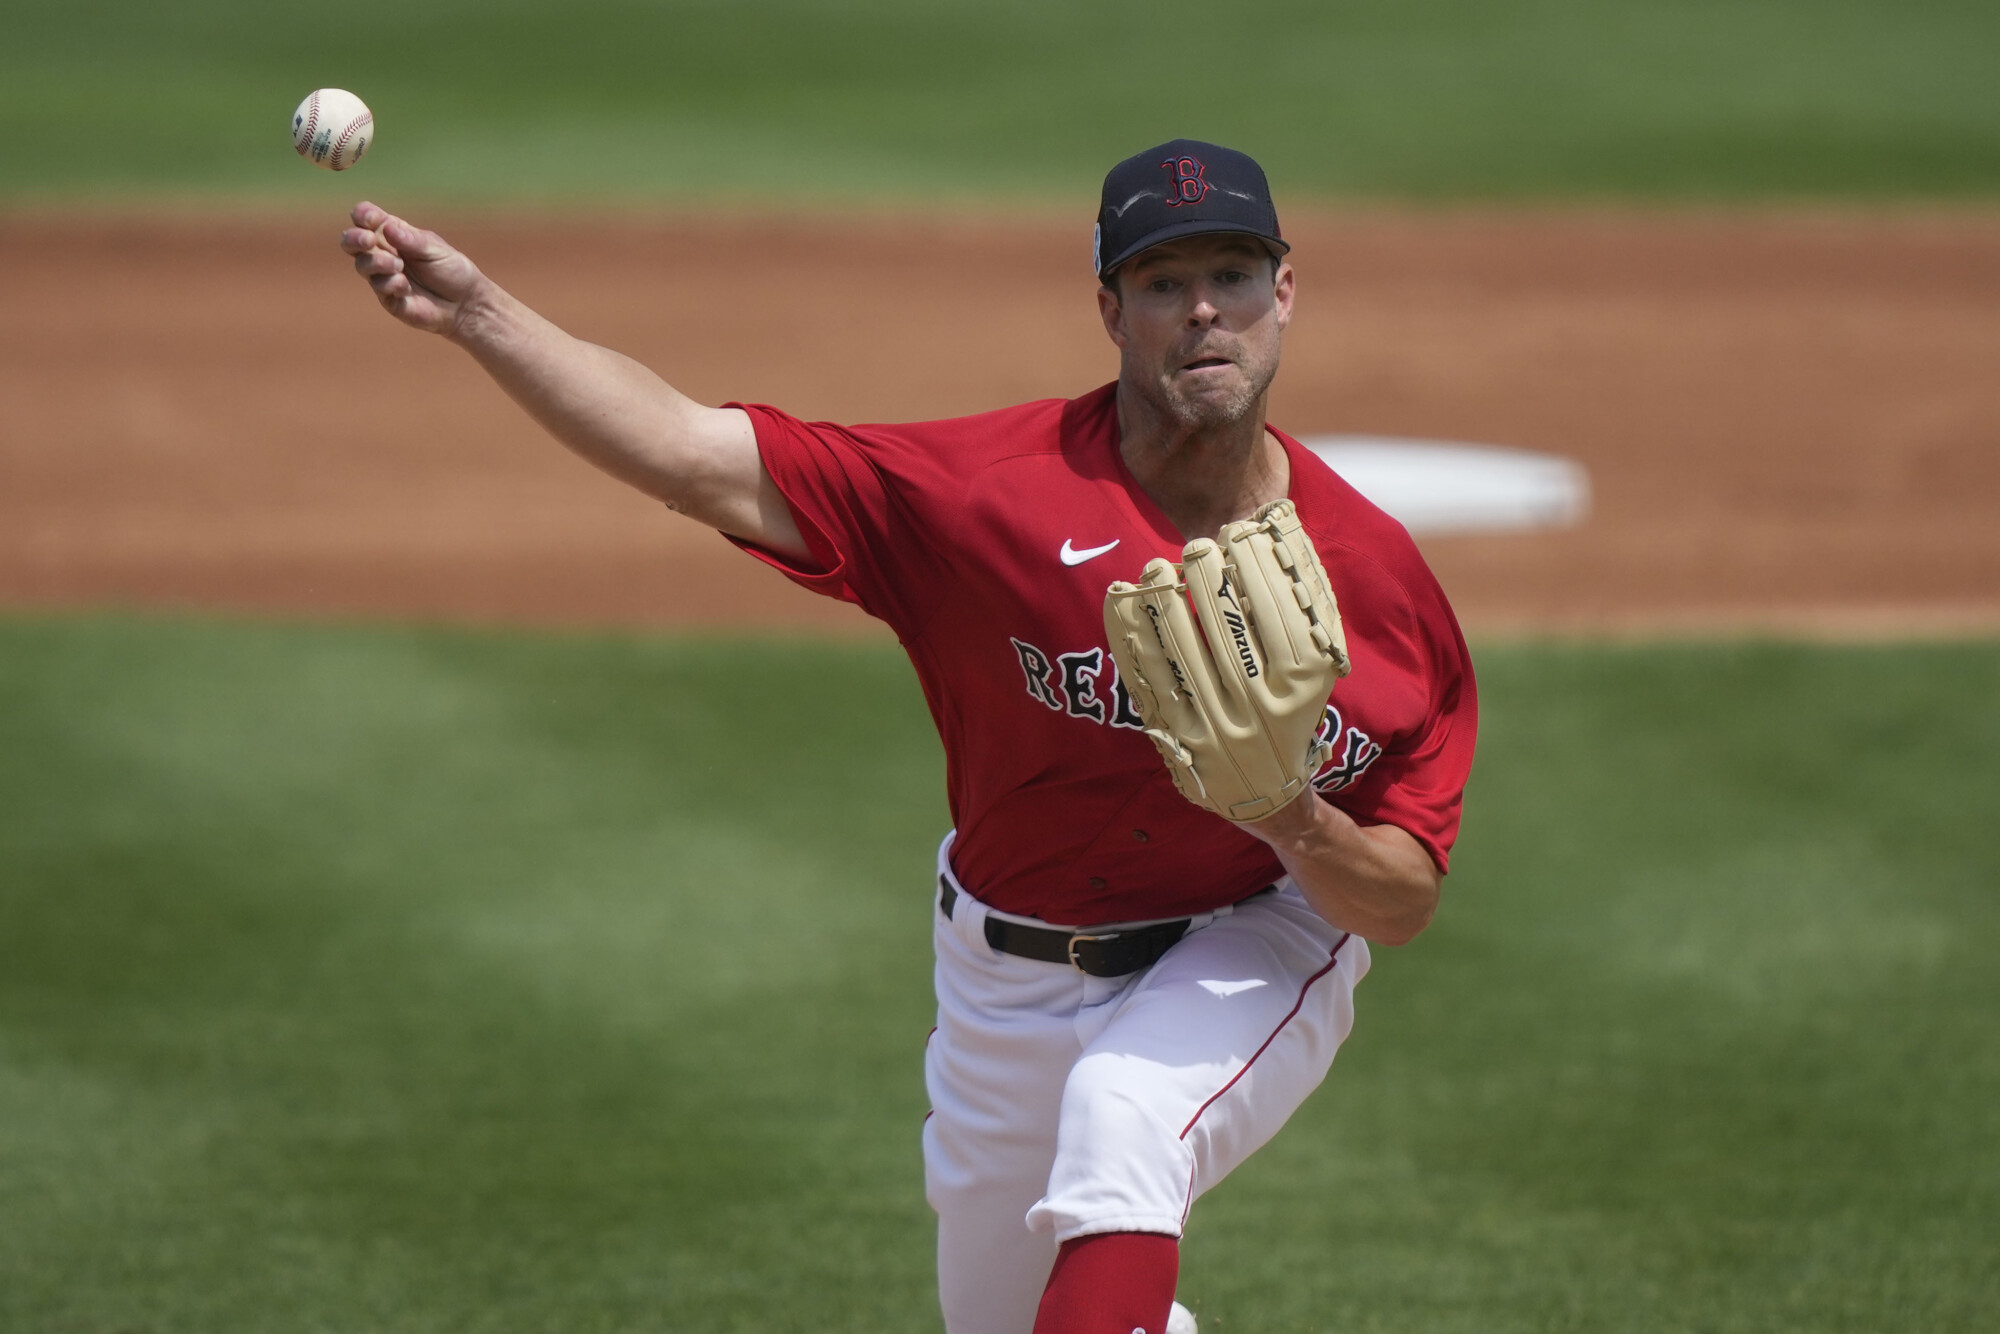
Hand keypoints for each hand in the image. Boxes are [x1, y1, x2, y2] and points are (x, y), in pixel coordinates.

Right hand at [338, 201, 486, 336]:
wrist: (465, 303)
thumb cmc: (451, 270)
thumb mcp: (434, 249)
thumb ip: (410, 240)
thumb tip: (386, 228)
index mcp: (393, 233)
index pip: (366, 218)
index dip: (363, 215)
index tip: (373, 219)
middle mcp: (383, 252)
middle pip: (351, 241)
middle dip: (354, 238)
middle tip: (369, 240)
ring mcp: (383, 276)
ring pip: (361, 264)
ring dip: (377, 262)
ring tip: (398, 266)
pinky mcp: (387, 297)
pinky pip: (378, 287)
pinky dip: (390, 284)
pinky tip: (406, 287)